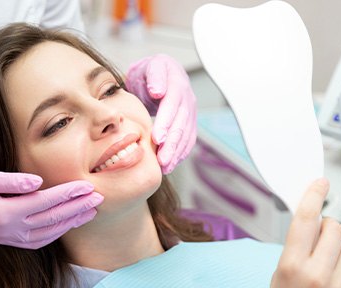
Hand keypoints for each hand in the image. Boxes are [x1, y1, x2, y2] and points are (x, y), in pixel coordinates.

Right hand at [0, 171, 102, 248]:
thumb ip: (12, 181)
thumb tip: (39, 181)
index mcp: (5, 213)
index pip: (46, 202)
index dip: (69, 193)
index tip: (88, 185)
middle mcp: (11, 230)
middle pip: (53, 219)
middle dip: (79, 207)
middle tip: (99, 197)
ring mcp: (11, 238)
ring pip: (50, 232)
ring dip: (73, 221)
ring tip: (91, 210)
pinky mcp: (10, 240)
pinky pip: (40, 240)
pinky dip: (58, 232)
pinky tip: (69, 223)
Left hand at [125, 54, 196, 173]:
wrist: (159, 74)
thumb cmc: (150, 72)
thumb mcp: (150, 67)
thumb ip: (155, 76)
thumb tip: (158, 92)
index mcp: (177, 84)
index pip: (172, 106)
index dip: (166, 123)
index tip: (158, 138)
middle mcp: (187, 99)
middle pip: (181, 124)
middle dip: (172, 144)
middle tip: (162, 160)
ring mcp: (190, 112)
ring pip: (186, 135)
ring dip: (176, 153)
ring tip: (165, 167)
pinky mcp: (189, 123)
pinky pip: (187, 140)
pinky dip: (180, 154)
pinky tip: (171, 165)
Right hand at [265, 178, 340, 287]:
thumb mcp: (277, 277)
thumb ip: (294, 250)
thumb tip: (310, 226)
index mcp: (291, 266)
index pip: (306, 219)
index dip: (313, 195)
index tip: (319, 184)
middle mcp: (317, 274)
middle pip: (333, 227)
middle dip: (326, 224)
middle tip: (317, 233)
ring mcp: (339, 285)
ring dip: (336, 244)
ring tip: (324, 259)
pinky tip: (330, 276)